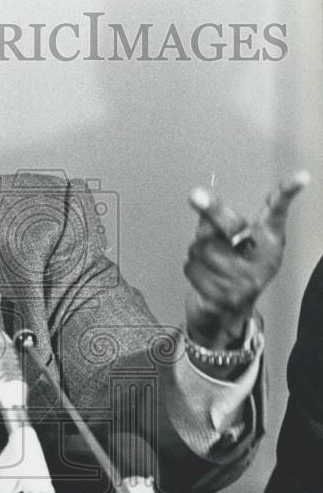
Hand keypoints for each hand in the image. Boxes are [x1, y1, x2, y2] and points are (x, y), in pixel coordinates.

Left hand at [184, 171, 307, 347]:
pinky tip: (203, 278)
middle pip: (231, 227)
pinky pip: (192, 267)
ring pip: (202, 247)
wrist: (226, 316)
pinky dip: (191, 268)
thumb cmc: (232, 270)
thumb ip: (221, 223)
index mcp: (269, 244)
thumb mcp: (235, 244)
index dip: (287, 194)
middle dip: (211, 211)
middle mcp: (261, 263)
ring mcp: (242, 283)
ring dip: (196, 249)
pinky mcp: (222, 298)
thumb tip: (201, 201)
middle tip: (195, 194)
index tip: (301, 176)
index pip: (278, 214)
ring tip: (208, 261)